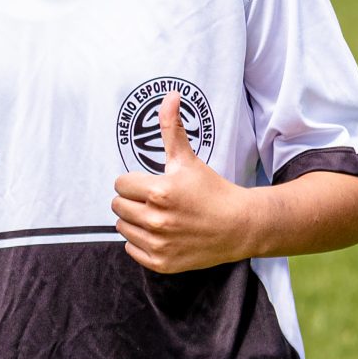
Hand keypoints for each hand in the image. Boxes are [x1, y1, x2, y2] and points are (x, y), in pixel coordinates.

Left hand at [110, 93, 261, 273]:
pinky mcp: (161, 263)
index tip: (150, 183)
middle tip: (153, 199)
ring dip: (134, 220)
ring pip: (122, 227)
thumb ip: (172, 128)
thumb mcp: (189, 160)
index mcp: (159, 192)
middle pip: (118, 206)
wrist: (240, 226)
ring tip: (156, 215)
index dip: (133, 182)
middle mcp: (156, 220)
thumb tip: (170, 95)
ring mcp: (158, 244)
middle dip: (132, 200)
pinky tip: (159, 233)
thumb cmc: (212, 190)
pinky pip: (131, 250)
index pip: (120, 184)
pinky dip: (140, 242)